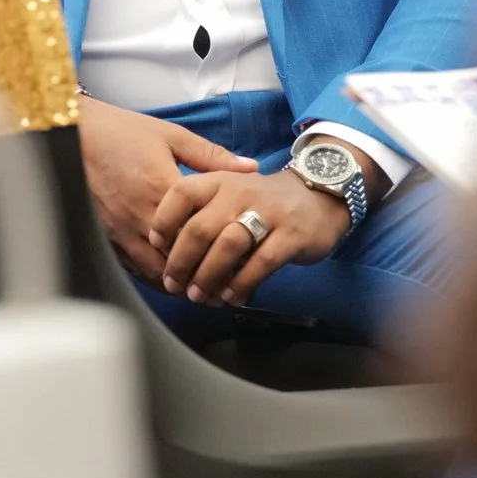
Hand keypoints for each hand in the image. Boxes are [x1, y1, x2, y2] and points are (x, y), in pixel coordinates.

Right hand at [77, 96, 256, 282]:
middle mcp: (140, 217)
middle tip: (228, 285)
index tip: (242, 261)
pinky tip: (171, 278)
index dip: (222, 253)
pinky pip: (134, 269)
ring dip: (180, 282)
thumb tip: (251, 168)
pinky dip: (155, 278)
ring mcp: (120, 232)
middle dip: (204, 276)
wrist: (73, 133)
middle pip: (179, 263)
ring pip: (156, 273)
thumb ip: (212, 155)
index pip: (199, 234)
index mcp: (162, 190)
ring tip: (204, 288)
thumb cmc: (121, 132)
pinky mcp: (106, 238)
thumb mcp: (170, 135)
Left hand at [148, 166, 351, 306]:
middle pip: (200, 227)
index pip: (181, 193)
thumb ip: (201, 211)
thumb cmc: (262, 202)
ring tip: (199, 295)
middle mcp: (240, 192)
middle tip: (173, 284)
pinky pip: (260, 263)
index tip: (157, 248)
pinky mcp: (291, 234)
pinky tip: (231, 297)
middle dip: (181, 261)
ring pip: (228, 246)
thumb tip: (166, 250)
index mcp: (220, 180)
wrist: (319, 196)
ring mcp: (268, 212)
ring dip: (208, 276)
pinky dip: (241, 284)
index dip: (163, 221)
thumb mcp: (230, 192)